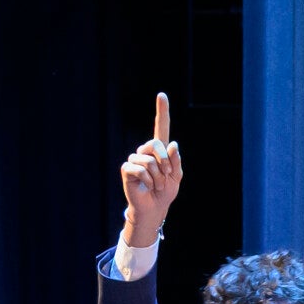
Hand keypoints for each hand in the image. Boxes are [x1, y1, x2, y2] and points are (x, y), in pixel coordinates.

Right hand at [121, 92, 182, 246]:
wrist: (154, 208)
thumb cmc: (165, 192)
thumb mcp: (176, 177)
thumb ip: (176, 161)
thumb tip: (172, 144)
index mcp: (159, 151)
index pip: (161, 127)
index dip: (162, 111)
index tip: (162, 95)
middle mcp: (145, 151)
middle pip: (155, 144)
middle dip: (165, 162)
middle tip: (166, 176)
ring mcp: (135, 159)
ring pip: (149, 161)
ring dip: (158, 177)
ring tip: (156, 185)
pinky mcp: (127, 169)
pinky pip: (140, 170)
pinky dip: (148, 180)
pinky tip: (148, 186)